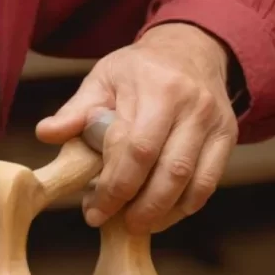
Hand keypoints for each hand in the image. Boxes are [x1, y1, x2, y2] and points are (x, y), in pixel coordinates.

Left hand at [36, 23, 238, 233]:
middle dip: (139, 206)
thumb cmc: (138, 70)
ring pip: (191, 181)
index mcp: (157, 88)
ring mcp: (214, 122)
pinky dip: (185, 206)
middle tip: (115, 224)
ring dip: (162, 212)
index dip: (114, 186)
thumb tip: (46, 133)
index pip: (136, 148)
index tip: (93, 210)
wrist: (191, 50)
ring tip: (136, 225)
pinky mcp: (228, 137)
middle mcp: (192, 105)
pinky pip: (209, 182)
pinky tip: (161, 215)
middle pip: (168, 170)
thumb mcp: (103, 79)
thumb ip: (75, 111)